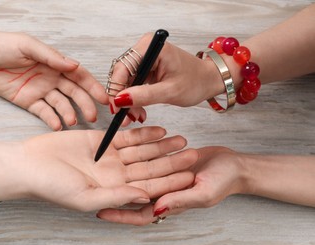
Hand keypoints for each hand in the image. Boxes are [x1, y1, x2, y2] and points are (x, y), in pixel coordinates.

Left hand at [0, 17, 107, 129]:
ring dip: (69, 113)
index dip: (93, 87)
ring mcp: (40, 91)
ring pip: (60, 105)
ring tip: (73, 122)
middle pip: (74, 93)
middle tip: (93, 117)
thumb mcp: (28, 46)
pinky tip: (58, 125)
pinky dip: (52, 119)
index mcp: (54, 63)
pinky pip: (43, 112)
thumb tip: (74, 66)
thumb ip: (52, 57)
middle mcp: (51, 78)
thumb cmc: (1, 45)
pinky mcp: (27, 102)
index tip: (104, 98)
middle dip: (85, 104)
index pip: (79, 76)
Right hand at [0, 126, 198, 211]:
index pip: (148, 186)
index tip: (190, 175)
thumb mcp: (85, 196)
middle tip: (194, 153)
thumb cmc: (51, 185)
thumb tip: (144, 197)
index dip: (169, 181)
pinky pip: (127, 136)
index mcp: (113, 192)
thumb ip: (116, 196)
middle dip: (172, 161)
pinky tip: (159, 128)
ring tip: (182, 138)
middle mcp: (115, 175)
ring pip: (142, 150)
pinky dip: (143, 132)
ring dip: (161, 145)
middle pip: (150, 167)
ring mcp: (109, 157)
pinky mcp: (101, 141)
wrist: (28, 164)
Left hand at [97, 146, 244, 224]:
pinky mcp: (166, 163)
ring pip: (137, 177)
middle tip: (92, 189)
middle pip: (132, 196)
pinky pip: (147, 160)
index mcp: (169, 204)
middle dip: (113, 195)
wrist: (235, 165)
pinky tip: (124, 148)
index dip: (120, 214)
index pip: (139, 214)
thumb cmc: (224, 182)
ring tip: (101, 167)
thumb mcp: (203, 193)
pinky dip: (137, 155)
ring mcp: (164, 177)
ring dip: (122, 174)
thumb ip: (180, 201)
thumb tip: (157, 209)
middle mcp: (163, 192)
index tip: (99, 212)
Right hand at [108, 33, 225, 114]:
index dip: (116, 89)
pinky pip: (131, 84)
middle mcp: (144, 49)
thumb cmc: (196, 81)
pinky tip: (138, 110)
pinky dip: (133, 99)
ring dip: (127, 101)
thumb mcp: (170, 92)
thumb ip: (144, 95)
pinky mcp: (145, 68)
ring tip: (136, 116)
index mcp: (151, 47)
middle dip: (122, 98)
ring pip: (124, 82)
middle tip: (126, 117)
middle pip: (121, 75)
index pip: (123, 67)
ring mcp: (144, 58)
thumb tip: (120, 100)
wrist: (208, 80)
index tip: (116, 108)